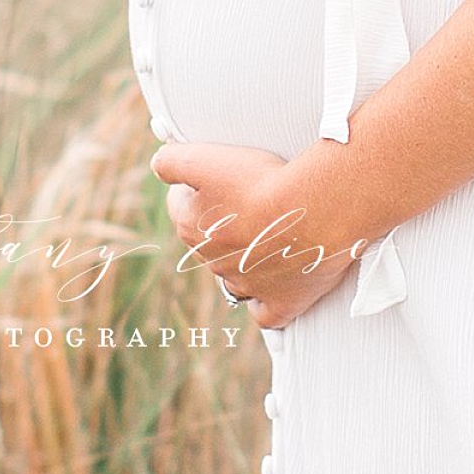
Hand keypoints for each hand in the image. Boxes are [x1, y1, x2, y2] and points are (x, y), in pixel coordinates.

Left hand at [150, 140, 361, 328]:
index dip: (195, 189)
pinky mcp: (280, 302)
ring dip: (245, 261)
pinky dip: (266, 304)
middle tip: (250, 200)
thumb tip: (158, 166)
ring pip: (235, 276)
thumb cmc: (261, 182)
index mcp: (192, 230)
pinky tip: (270, 291)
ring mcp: (247, 285)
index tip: (215, 177)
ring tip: (268, 237)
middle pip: (209, 241)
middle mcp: (214, 262)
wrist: (315, 210)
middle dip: (222, 224)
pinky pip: (265, 313)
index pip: (180, 207)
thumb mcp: (204, 160)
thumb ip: (171, 162)